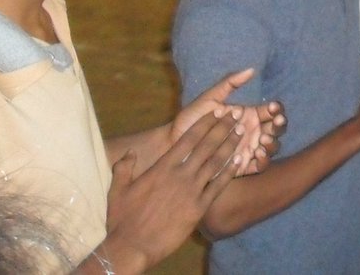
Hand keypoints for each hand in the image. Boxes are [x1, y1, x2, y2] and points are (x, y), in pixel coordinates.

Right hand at [101, 109, 244, 272]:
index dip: (205, 123)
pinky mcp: (199, 208)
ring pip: (216, 162)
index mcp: (162, 167)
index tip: (217, 112)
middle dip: (223, 128)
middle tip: (236, 115)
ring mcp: (192, 191)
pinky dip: (230, 172)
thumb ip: (124, 168)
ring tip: (241, 131)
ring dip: (230, 145)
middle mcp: (180, 175)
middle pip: (207, 145)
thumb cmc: (122, 219)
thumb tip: (131, 152)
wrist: (132, 247)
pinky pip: (219, 186)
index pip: (188, 138)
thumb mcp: (117, 190)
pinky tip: (241, 161)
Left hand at [172, 69, 283, 175]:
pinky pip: (260, 166)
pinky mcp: (243, 167)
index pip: (271, 111)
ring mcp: (249, 149)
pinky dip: (264, 160)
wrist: (174, 145)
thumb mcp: (210, 98)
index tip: (272, 107)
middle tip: (276, 122)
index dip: (277, 108)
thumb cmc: (191, 120)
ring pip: (272, 147)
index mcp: (249, 115)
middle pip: (277, 129)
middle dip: (280, 125)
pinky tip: (257, 154)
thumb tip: (251, 69)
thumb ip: (229, 83)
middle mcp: (253, 132)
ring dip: (273, 143)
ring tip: (263, 139)